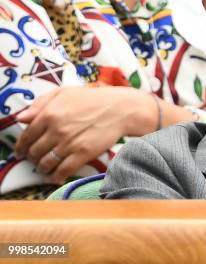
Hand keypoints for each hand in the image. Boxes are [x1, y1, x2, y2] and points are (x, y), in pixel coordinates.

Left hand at [14, 86, 155, 183]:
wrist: (121, 108)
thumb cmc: (93, 98)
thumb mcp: (64, 92)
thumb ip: (40, 103)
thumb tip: (21, 118)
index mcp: (49, 113)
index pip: (26, 136)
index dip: (21, 146)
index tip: (22, 151)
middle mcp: (56, 130)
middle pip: (34, 152)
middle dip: (32, 158)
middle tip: (35, 159)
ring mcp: (69, 143)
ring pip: (46, 164)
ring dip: (42, 168)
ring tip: (44, 167)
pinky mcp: (83, 154)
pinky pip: (63, 171)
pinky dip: (56, 176)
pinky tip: (55, 176)